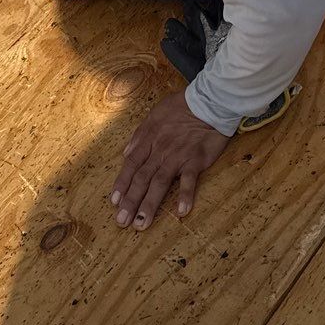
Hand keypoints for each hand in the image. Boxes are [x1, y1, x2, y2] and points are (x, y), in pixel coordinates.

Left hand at [111, 91, 230, 228]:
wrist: (209, 101)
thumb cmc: (182, 106)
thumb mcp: (155, 114)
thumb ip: (140, 135)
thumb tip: (127, 152)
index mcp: (149, 138)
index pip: (131, 164)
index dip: (122, 183)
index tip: (114, 202)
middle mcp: (160, 150)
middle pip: (142, 178)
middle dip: (131, 201)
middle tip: (122, 222)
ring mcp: (178, 156)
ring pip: (160, 182)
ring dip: (150, 204)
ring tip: (142, 223)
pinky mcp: (196, 159)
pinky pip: (189, 180)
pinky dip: (185, 195)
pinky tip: (181, 211)